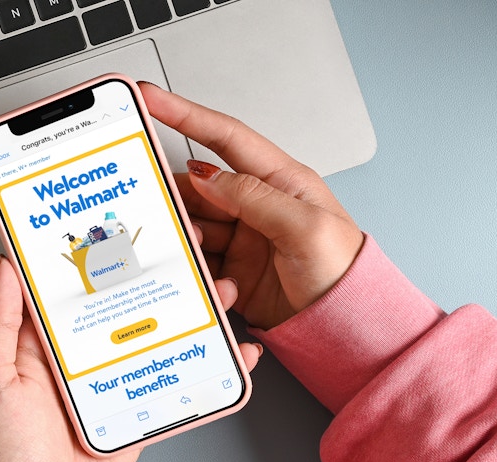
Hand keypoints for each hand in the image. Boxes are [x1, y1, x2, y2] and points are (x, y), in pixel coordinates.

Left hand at [0, 257, 260, 461]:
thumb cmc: (8, 450)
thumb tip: (6, 266)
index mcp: (49, 334)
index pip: (79, 277)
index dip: (102, 244)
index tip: (129, 215)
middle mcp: (87, 346)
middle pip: (130, 293)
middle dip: (162, 265)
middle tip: (189, 241)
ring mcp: (118, 370)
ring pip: (162, 325)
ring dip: (196, 304)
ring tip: (221, 287)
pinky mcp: (142, 396)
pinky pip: (180, 371)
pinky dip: (213, 360)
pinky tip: (236, 348)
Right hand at [140, 83, 364, 329]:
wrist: (345, 326)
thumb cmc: (343, 274)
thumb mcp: (304, 227)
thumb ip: (254, 197)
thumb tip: (208, 177)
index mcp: (280, 181)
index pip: (225, 137)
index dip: (186, 114)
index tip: (152, 99)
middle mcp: (258, 205)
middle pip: (199, 187)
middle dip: (176, 196)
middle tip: (157, 206)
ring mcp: (244, 237)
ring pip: (195, 225)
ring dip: (187, 237)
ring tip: (194, 251)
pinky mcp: (234, 268)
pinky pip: (200, 259)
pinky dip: (198, 268)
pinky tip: (216, 279)